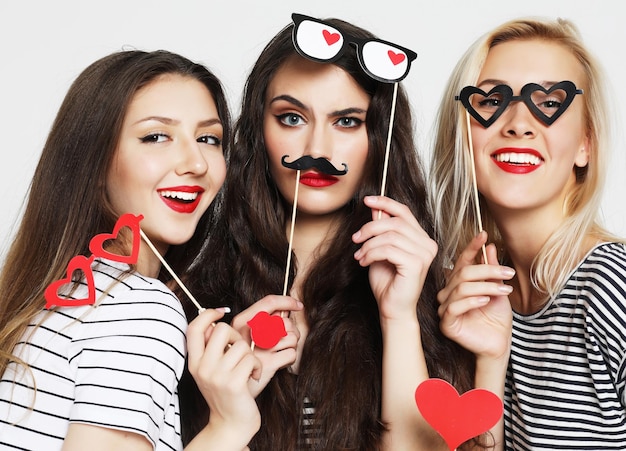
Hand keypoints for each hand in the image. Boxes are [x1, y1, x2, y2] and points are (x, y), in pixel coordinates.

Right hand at [187, 309, 261, 442]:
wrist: (231, 423)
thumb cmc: (226, 392)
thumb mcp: (211, 370)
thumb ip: (211, 348)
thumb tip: (215, 320)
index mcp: (194, 362)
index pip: (194, 328)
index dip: (207, 314)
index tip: (220, 312)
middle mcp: (201, 368)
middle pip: (221, 329)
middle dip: (237, 336)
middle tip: (241, 351)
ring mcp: (216, 376)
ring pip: (241, 345)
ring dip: (250, 356)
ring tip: (248, 368)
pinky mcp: (233, 383)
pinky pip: (251, 359)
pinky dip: (258, 367)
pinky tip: (254, 376)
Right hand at [231, 295, 302, 394]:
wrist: (229, 412)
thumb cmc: (235, 373)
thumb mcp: (236, 347)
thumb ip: (253, 327)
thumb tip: (284, 310)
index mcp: (235, 325)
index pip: (267, 303)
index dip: (285, 300)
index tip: (297, 304)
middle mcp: (243, 335)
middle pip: (284, 320)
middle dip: (290, 329)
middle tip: (284, 340)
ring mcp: (254, 350)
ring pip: (290, 336)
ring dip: (291, 345)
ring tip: (279, 353)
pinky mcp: (265, 366)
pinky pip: (291, 353)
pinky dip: (289, 359)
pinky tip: (278, 364)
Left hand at [352, 195, 436, 320]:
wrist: (392, 309)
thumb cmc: (387, 282)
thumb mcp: (380, 250)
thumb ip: (381, 230)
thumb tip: (375, 208)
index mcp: (421, 238)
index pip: (404, 212)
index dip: (385, 203)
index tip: (367, 200)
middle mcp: (427, 244)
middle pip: (394, 222)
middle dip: (370, 227)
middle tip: (355, 239)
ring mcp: (424, 254)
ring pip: (389, 236)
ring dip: (368, 244)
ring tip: (360, 255)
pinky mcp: (416, 264)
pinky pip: (388, 249)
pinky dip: (371, 253)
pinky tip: (364, 262)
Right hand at [437, 231, 512, 360]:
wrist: (499, 344)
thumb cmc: (496, 318)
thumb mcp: (498, 289)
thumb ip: (492, 270)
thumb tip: (489, 246)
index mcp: (458, 283)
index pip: (462, 261)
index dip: (472, 248)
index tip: (484, 235)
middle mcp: (448, 293)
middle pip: (463, 273)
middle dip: (487, 270)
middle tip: (508, 273)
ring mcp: (444, 307)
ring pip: (461, 288)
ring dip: (486, 286)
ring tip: (504, 290)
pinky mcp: (446, 323)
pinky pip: (454, 307)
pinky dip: (471, 301)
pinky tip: (486, 300)